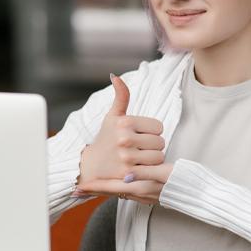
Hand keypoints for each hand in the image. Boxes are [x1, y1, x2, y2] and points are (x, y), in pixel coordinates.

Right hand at [76, 74, 167, 201]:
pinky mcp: (129, 174)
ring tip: (139, 159)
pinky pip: (153, 170)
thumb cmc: (105, 139)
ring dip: (152, 160)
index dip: (151, 132)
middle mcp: (125, 139)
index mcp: (124, 122)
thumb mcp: (112, 116)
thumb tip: (115, 75)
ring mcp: (127, 157)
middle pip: (160, 142)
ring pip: (159, 157)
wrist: (90, 166)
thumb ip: (120, 97)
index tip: (139, 136)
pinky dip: (149, 171)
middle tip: (138, 149)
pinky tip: (139, 169)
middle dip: (152, 146)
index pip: (158, 127)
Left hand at [77, 162, 173, 204]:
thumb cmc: (182, 181)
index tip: (79, 186)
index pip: (111, 188)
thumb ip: (145, 174)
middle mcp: (140, 193)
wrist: (196, 193)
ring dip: (105, 189)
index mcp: (140, 187)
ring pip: (118, 192)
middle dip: (96, 189)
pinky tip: (116, 183)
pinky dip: (117, 188)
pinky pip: (127, 192)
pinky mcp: (149, 194)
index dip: (95, 187)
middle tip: (79, 189)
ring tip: (93, 185)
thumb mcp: (164, 174)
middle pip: (111, 191)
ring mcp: (144, 195)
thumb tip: (127, 174)